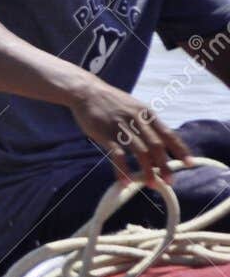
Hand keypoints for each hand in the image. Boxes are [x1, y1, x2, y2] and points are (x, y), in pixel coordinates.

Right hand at [69, 74, 191, 184]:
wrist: (87, 92)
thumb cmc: (112, 102)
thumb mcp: (134, 107)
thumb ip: (147, 123)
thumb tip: (160, 145)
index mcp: (146, 113)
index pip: (168, 134)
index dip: (179, 149)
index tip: (189, 163)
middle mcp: (136, 120)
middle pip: (156, 145)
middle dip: (165, 165)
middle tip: (170, 181)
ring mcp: (120, 126)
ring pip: (139, 151)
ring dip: (147, 170)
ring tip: (151, 184)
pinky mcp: (104, 133)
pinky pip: (116, 154)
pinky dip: (122, 169)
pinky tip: (125, 181)